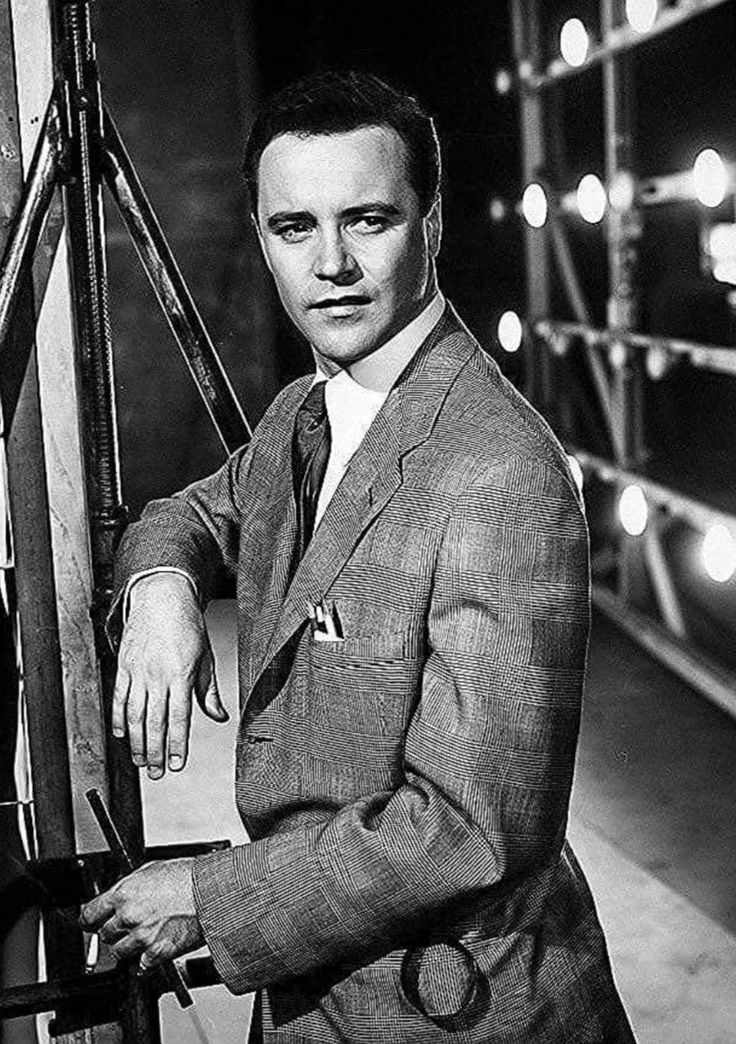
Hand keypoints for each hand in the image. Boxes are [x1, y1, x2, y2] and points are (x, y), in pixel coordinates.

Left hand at [79, 858, 203, 969]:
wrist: (211, 893)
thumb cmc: (188, 877)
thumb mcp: (152, 870)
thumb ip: (130, 887)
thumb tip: (118, 897)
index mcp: (124, 893)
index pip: (89, 915)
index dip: (90, 920)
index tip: (92, 923)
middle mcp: (129, 915)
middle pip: (105, 935)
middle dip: (116, 931)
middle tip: (131, 925)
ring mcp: (142, 936)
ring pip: (119, 953)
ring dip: (130, 946)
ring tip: (146, 935)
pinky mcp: (156, 953)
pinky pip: (141, 965)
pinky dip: (147, 959)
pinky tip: (157, 946)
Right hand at [113, 573, 227, 777]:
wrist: (161, 598)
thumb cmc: (187, 626)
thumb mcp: (206, 658)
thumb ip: (209, 691)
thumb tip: (220, 717)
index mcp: (181, 674)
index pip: (179, 718)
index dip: (178, 745)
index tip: (177, 765)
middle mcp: (157, 675)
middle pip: (154, 722)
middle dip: (156, 752)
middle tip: (157, 773)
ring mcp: (138, 671)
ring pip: (134, 715)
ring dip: (137, 742)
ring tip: (141, 761)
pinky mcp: (124, 666)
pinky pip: (118, 697)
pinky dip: (118, 719)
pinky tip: (122, 735)